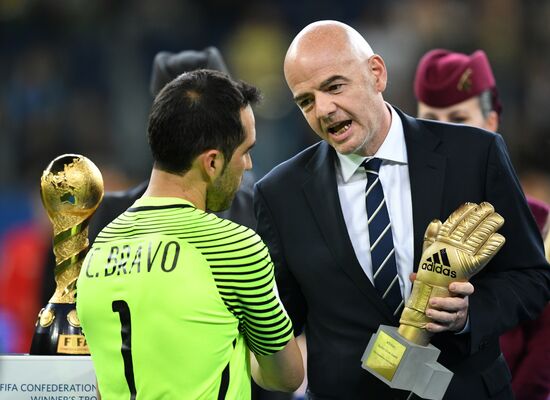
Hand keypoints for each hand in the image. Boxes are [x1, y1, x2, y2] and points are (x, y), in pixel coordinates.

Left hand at [399, 202, 504, 344]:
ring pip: (450, 317)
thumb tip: (422, 250)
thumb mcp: (442, 277)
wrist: (457, 313)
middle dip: (446, 303)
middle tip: (433, 300)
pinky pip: (443, 328)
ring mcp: (456, 316)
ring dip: (439, 315)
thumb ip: (431, 267)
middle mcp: (461, 303)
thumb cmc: (448, 290)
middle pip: (458, 304)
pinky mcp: (450, 326)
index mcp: (461, 290)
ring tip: (428, 311)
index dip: (462, 288)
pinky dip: (435, 328)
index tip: (453, 286)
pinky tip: (427, 326)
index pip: (468, 289)